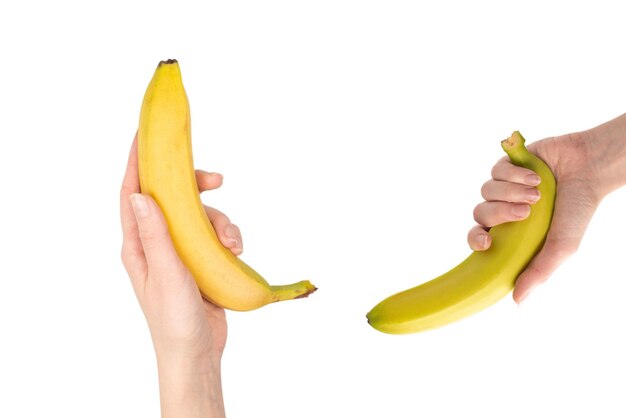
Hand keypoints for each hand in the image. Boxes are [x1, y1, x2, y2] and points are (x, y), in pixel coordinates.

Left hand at [120, 135, 240, 416]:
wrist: (197, 352)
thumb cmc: (174, 319)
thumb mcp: (167, 274)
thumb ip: (156, 234)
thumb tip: (140, 194)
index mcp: (138, 244)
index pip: (133, 193)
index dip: (138, 161)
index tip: (147, 134)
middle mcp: (157, 242)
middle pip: (173, 198)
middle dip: (196, 187)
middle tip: (218, 180)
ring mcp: (180, 251)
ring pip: (201, 216)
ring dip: (222, 222)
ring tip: (233, 244)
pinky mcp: (200, 260)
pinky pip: (216, 234)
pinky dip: (229, 236)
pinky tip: (236, 251)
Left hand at [468, 131, 603, 303]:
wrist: (590, 171)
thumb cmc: (576, 212)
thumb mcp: (561, 247)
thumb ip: (538, 271)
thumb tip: (517, 301)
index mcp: (509, 231)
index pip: (478, 237)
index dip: (475, 239)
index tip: (485, 241)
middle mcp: (502, 209)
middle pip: (480, 213)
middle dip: (500, 212)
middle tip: (526, 212)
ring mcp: (504, 186)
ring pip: (487, 190)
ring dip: (512, 192)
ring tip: (538, 193)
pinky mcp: (508, 164)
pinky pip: (497, 170)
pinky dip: (516, 174)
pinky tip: (537, 176)